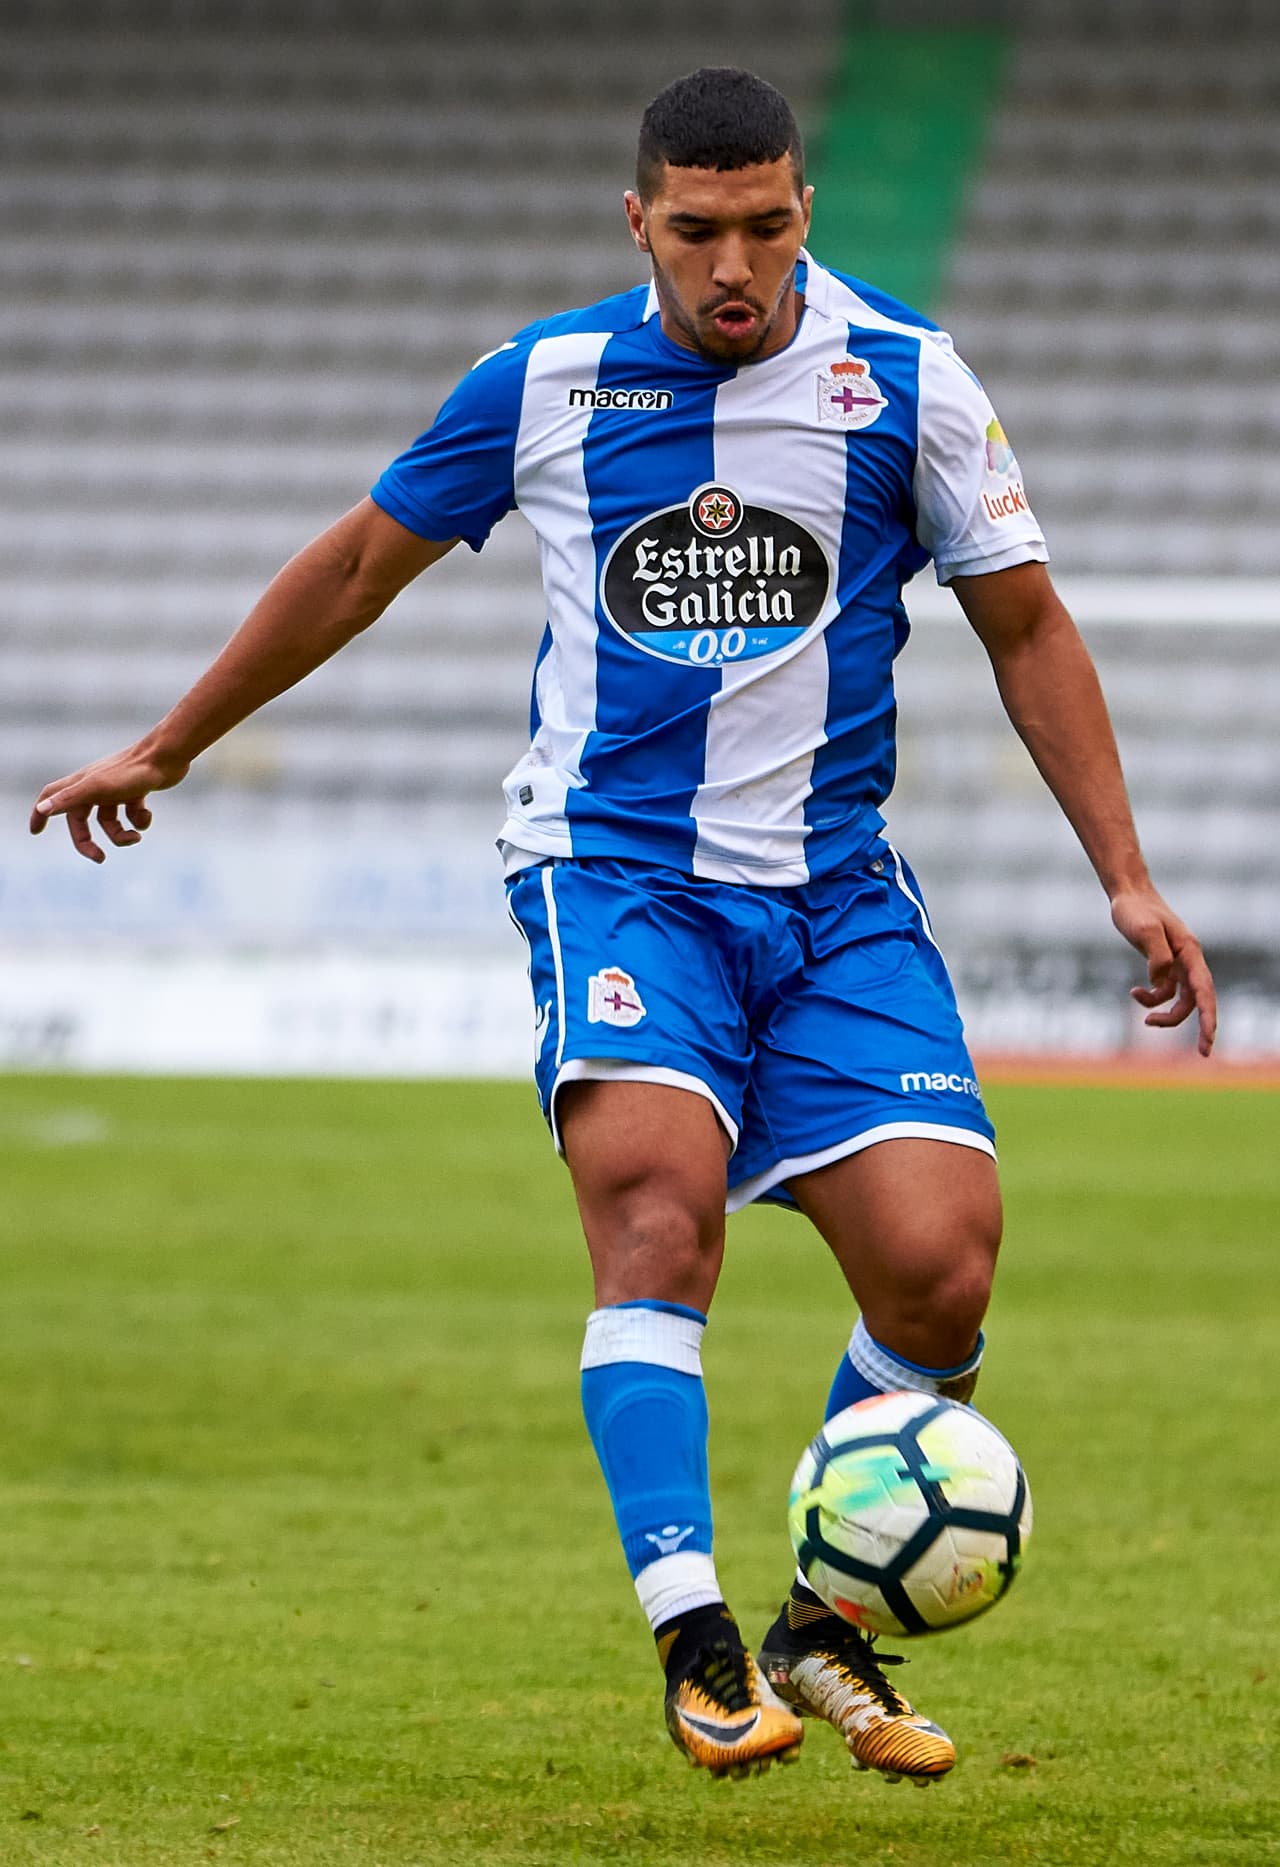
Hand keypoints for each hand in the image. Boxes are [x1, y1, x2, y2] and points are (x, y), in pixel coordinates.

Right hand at [29, 745, 189, 862]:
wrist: (166, 757)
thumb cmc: (130, 772)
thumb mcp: (97, 788)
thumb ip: (69, 799)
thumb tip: (42, 809)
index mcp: (81, 784)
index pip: (52, 797)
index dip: (40, 813)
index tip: (35, 831)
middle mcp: (95, 786)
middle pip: (81, 820)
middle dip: (88, 842)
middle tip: (100, 858)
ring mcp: (116, 790)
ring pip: (110, 822)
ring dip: (122, 834)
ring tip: (136, 836)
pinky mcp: (136, 792)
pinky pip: (132, 815)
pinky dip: (140, 820)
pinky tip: (147, 813)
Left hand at [1110, 887, 1216, 1056]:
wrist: (1127, 895)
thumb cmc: (1136, 910)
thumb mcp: (1144, 930)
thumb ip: (1156, 958)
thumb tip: (1160, 983)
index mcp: (1190, 952)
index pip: (1204, 991)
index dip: (1209, 1017)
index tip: (1209, 1039)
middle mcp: (1188, 960)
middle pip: (1198, 1000)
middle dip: (1201, 1027)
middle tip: (1203, 1053)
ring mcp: (1177, 964)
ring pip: (1180, 1000)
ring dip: (1165, 1014)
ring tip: (1146, 1022)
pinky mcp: (1164, 966)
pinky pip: (1163, 992)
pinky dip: (1150, 998)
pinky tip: (1135, 992)